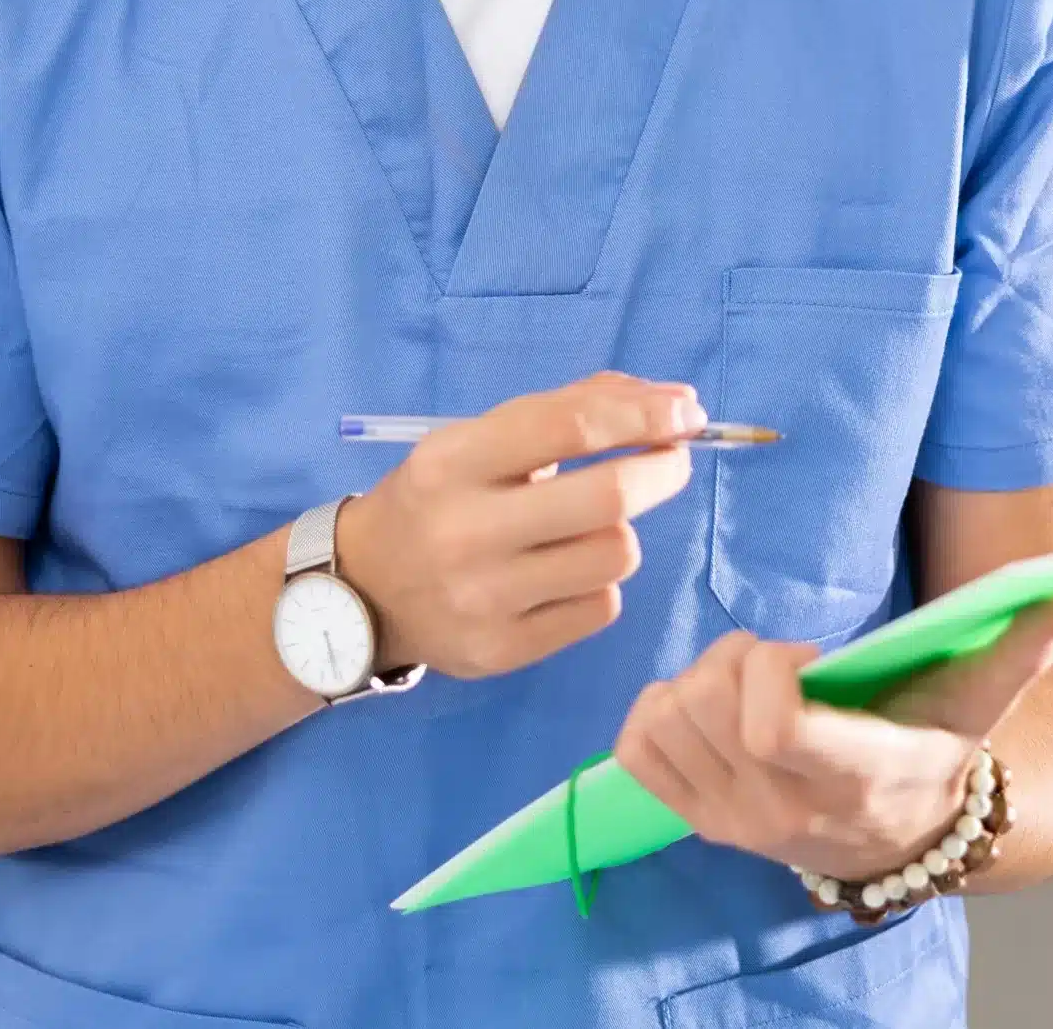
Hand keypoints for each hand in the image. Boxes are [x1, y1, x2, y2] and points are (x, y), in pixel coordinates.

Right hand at [334, 372, 702, 679]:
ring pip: (615, 555)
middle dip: (661, 469)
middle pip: (608, 497)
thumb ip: (571, 409)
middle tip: (674, 460)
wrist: (366, 591)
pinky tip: (566, 573)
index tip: (686, 412)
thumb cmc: (443, 496)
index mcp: (454, 461)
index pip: (570, 427)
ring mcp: (483, 598)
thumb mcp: (482, 438)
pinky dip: (599, 582)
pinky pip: (600, 607)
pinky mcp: (502, 650)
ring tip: (593, 526)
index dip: (642, 415)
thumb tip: (673, 402)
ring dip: (623, 531)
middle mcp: (465, 530)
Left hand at [611, 595, 1052, 884]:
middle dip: (730, 658)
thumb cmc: (937, 750)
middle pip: (705, 708)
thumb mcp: (982, 703)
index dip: (771, 669)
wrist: (903, 839)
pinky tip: (706, 705)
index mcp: (849, 775)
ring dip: (693, 681)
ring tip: (743, 681)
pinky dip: (656, 714)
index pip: (770, 727)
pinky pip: (637, 754)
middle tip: (771, 657)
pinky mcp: (701, 821)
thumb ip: (1018, 651)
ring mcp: (735, 821)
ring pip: (666, 722)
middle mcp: (782, 808)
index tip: (806, 653)